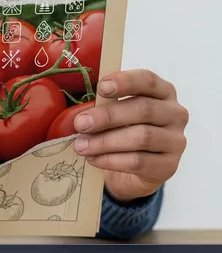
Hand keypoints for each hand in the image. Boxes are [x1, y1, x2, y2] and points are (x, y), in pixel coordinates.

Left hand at [72, 69, 188, 203]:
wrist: (134, 171)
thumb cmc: (122, 131)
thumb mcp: (115, 113)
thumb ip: (104, 104)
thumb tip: (78, 110)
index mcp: (162, 92)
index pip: (148, 81)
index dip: (126, 82)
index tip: (101, 87)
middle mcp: (175, 114)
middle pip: (143, 109)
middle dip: (108, 116)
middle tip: (80, 124)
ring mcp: (175, 141)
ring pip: (142, 137)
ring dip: (105, 141)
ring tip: (81, 146)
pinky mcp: (169, 166)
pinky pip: (139, 161)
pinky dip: (111, 160)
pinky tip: (94, 159)